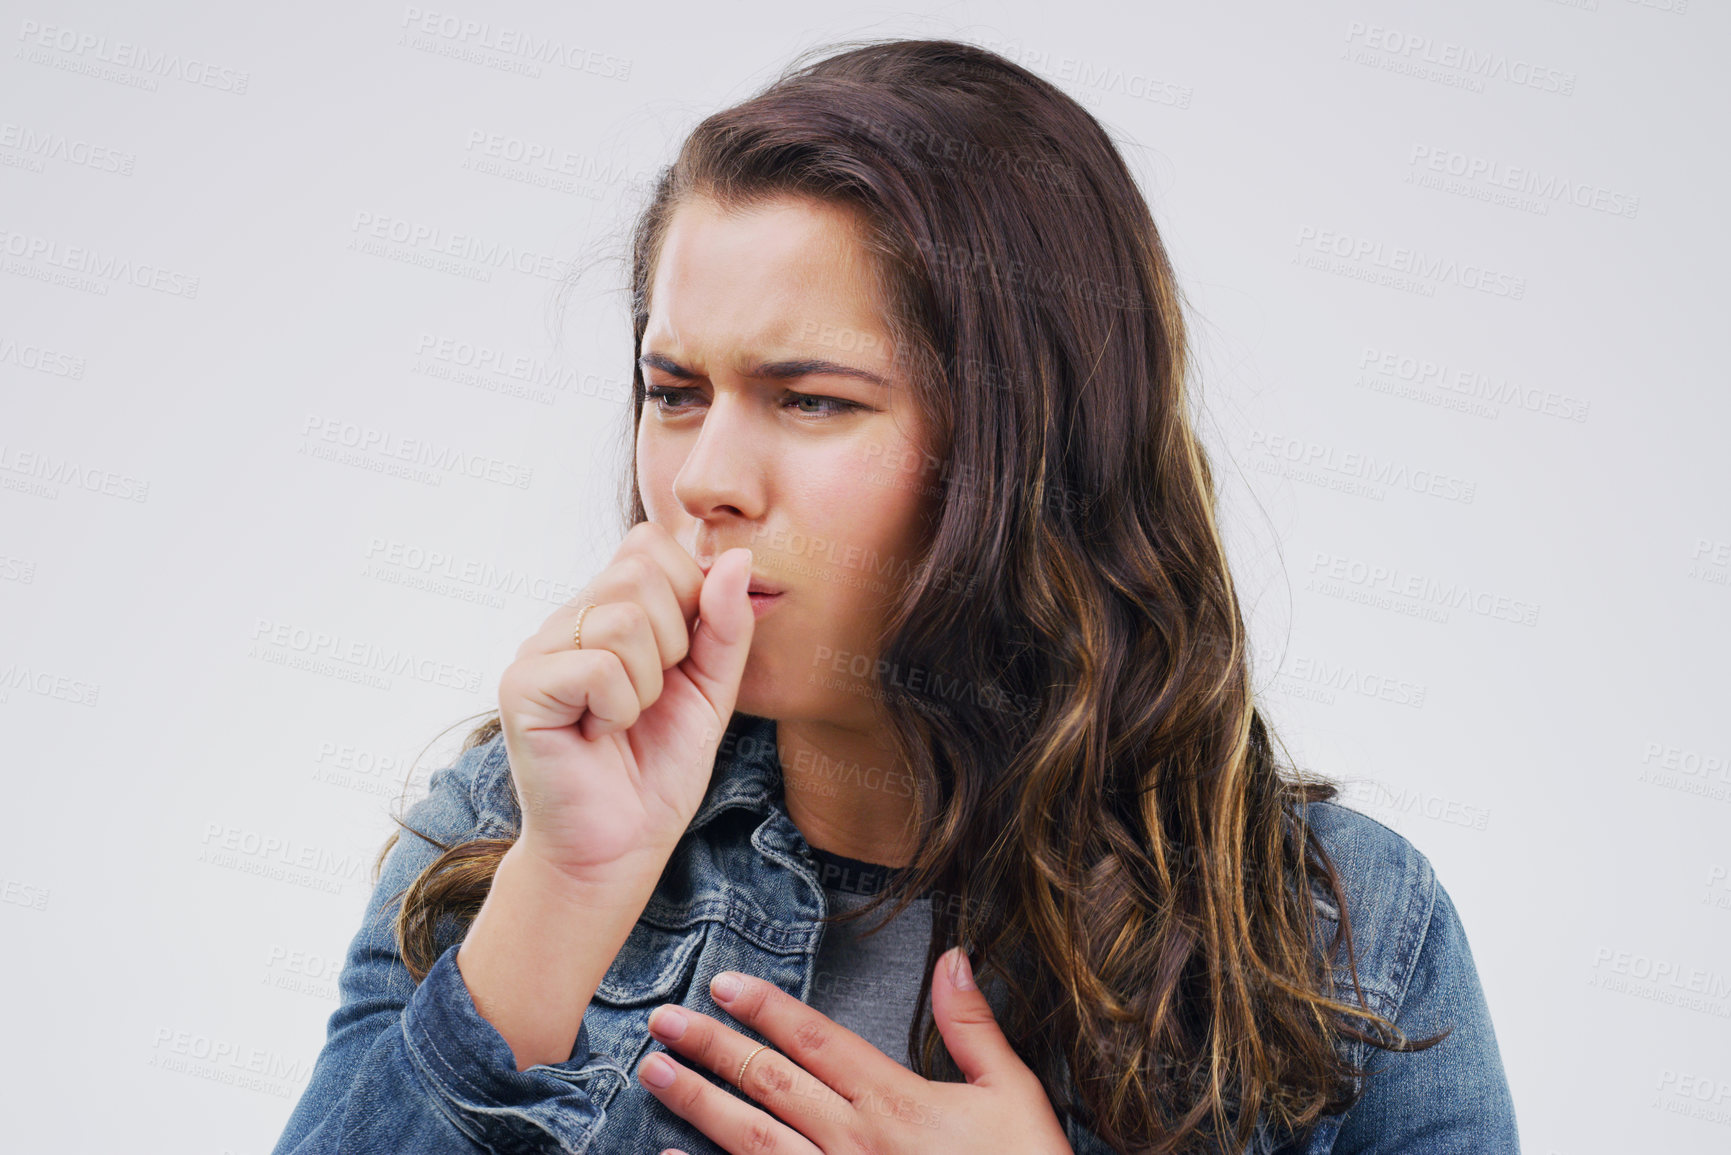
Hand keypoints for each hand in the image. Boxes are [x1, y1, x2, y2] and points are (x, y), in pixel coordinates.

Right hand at [496, 521, 754, 884]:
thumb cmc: (658, 770)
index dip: (687, 596)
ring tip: (622, 719)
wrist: (619, 846)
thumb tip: (736, 557)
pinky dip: (619, 708)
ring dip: (646, 684)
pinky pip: (598, 666)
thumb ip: (726, 625)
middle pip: (640, 572)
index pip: (649, 544)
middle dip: (673, 644)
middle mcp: (567, 618)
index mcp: (607, 609)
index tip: (678, 662)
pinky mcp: (522, 686)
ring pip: (623, 620)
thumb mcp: (712, 689)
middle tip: (648, 698)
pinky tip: (598, 734)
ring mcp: (538, 649)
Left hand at [635, 945, 1074, 1154]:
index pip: (816, 1041)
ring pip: (752, 1139)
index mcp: (895, 1102)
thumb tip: (953, 957)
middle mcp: (854, 1142)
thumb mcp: (1013, 1096)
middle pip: (769, 1083)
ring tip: (654, 1071)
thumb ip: (973, 1027)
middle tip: (662, 1018)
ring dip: (698, 1102)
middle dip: (712, 1046)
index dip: (767, 1009)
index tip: (722, 984)